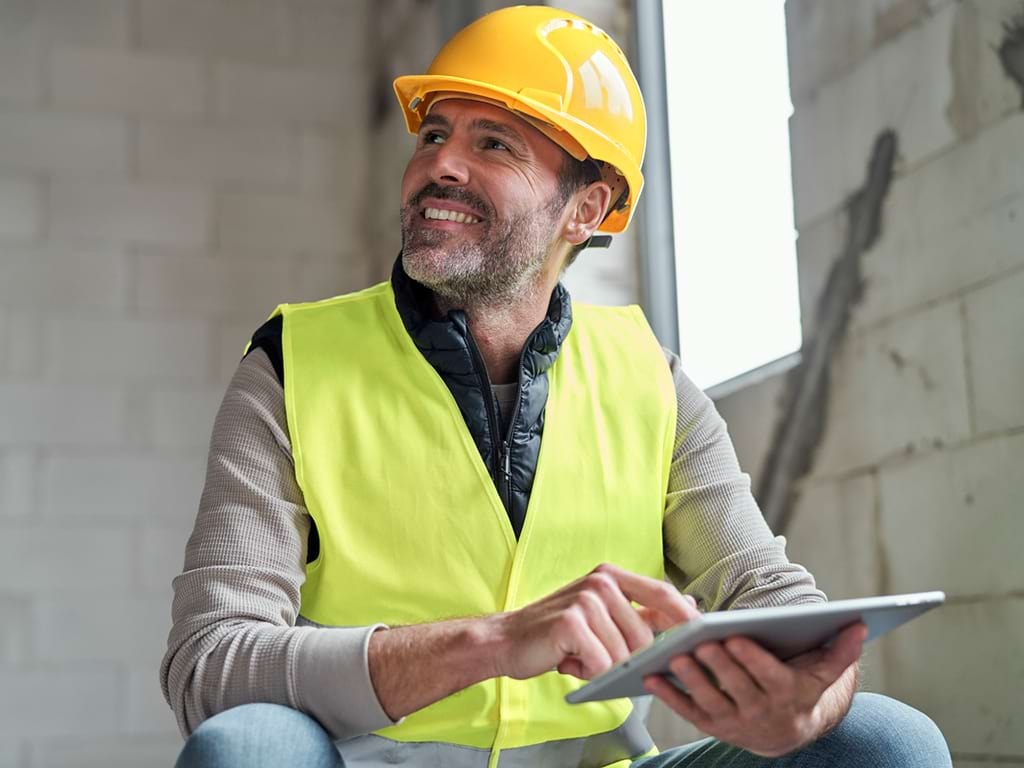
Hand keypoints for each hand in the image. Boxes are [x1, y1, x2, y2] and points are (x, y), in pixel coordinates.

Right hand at [488, 563, 700, 680]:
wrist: (507, 640)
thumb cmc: (557, 633)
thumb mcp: (602, 615)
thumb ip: (642, 613)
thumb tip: (688, 607)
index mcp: (611, 576)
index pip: (663, 594)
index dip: (686, 617)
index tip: (706, 634)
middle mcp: (600, 582)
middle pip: (644, 636)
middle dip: (629, 659)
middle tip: (599, 660)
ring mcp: (586, 599)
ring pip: (623, 653)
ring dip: (604, 668)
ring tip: (579, 658)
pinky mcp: (572, 622)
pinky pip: (601, 663)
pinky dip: (589, 673)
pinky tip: (569, 663)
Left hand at [644, 622, 866, 756]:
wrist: (787, 732)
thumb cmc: (801, 688)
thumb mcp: (822, 672)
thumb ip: (840, 649)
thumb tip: (860, 623)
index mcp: (786, 693)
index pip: (769, 676)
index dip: (751, 658)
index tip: (736, 636)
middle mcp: (760, 710)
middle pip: (736, 686)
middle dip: (717, 663)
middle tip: (699, 641)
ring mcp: (734, 721)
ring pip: (709, 700)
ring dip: (691, 680)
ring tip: (675, 656)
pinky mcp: (712, 725)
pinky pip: (688, 712)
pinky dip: (669, 696)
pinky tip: (651, 677)